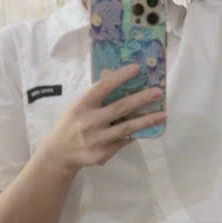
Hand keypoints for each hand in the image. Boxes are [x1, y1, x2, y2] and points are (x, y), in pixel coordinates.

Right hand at [43, 64, 164, 171]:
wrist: (59, 153)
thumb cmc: (71, 124)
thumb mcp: (77, 107)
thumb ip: (95, 98)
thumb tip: (121, 83)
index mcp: (82, 105)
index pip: (103, 87)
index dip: (120, 77)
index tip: (136, 68)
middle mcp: (89, 121)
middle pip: (120, 107)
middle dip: (141, 99)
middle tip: (158, 92)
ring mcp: (97, 139)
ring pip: (127, 128)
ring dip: (147, 121)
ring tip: (162, 115)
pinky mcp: (102, 154)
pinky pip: (124, 142)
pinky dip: (135, 134)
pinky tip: (146, 129)